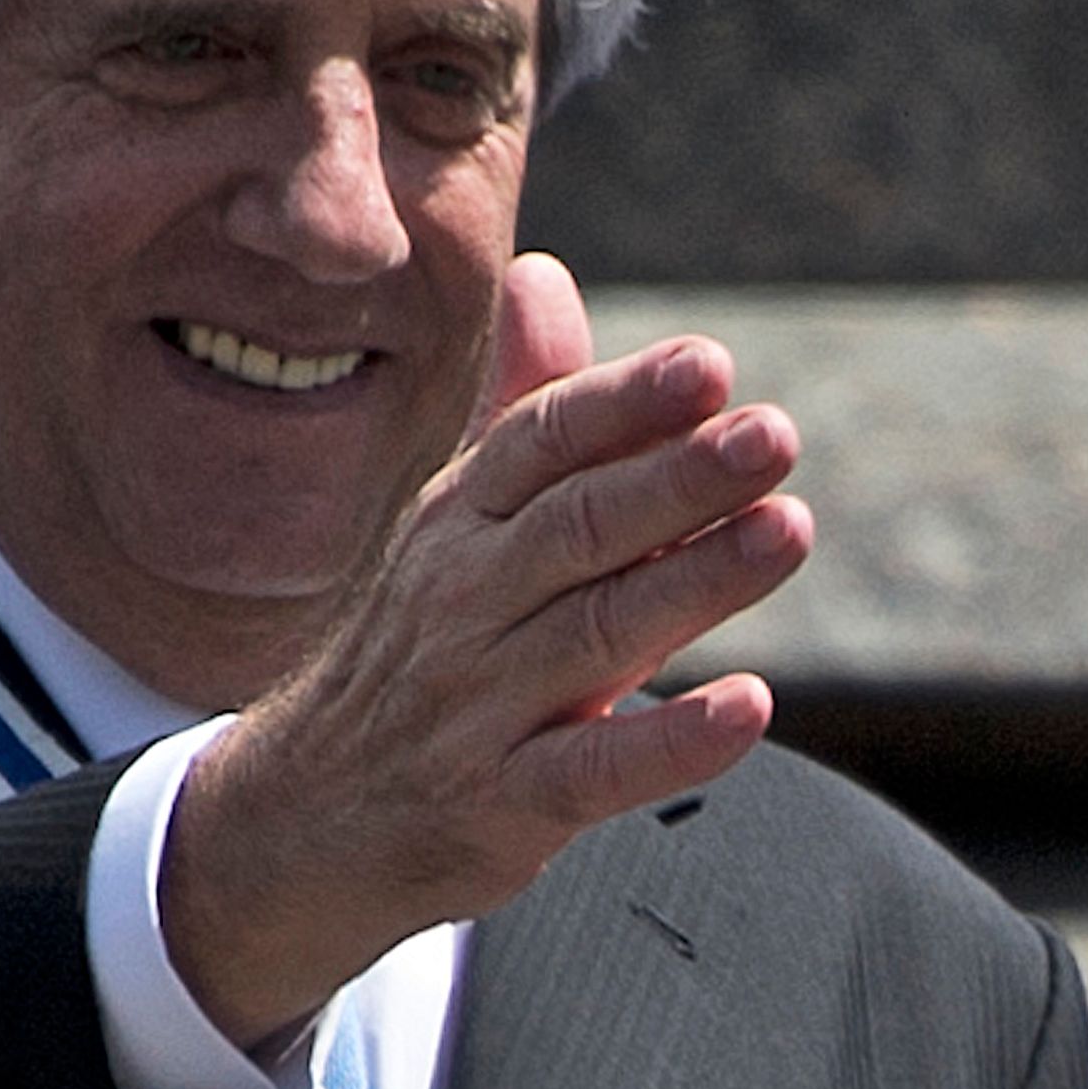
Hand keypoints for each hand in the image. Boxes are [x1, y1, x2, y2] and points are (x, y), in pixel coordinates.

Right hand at [160, 252, 812, 1045]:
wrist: (300, 818)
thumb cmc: (417, 651)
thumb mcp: (454, 525)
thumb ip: (522, 408)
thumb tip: (547, 269)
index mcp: (457, 521)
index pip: (538, 444)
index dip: (622, 403)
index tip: (709, 365)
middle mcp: (461, 601)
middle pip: (576, 526)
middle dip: (677, 476)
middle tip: (774, 435)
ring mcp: (476, 706)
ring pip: (593, 633)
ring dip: (696, 583)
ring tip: (787, 531)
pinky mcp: (498, 809)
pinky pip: (587, 773)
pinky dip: (666, 740)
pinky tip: (747, 707)